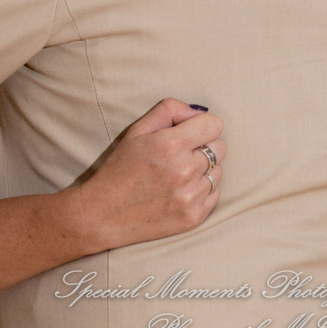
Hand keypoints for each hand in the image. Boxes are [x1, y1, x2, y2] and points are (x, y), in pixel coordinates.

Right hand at [74, 98, 223, 251]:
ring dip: (203, 170)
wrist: (106, 212)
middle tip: (181, 153)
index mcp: (170, 145)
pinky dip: (202, 189)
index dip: (202, 125)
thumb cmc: (121, 167)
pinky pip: (215, 193)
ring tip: (178, 173)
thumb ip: (169, 110)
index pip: (214, 125)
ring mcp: (191, 196)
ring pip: (218, 171)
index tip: (191, 131)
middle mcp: (184, 171)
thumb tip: (197, 112)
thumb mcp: (137, 130)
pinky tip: (181, 190)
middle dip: (203, 145)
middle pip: (220, 147)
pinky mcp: (195, 217)